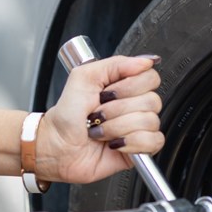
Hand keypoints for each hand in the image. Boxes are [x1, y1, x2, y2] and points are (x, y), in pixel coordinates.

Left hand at [35, 55, 162, 183]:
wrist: (57, 148)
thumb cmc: (66, 117)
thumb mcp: (83, 77)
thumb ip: (115, 64)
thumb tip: (145, 61)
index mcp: (124, 86)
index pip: (150, 77)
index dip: (130, 86)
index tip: (108, 92)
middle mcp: (134, 105)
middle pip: (152, 100)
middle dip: (118, 109)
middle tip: (99, 114)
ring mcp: (138, 128)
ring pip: (149, 122)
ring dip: (118, 127)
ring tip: (101, 130)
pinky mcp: (140, 149)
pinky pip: (154, 142)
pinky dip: (132, 143)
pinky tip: (115, 143)